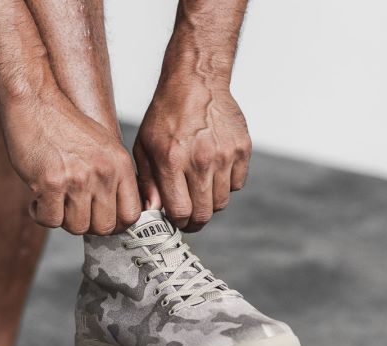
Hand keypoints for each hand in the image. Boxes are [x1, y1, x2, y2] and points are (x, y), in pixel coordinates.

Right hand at [2, 90, 140, 234]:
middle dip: (87, 225)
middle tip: (73, 211)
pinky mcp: (51, 184)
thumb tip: (120, 213)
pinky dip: (40, 214)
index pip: (132, 214)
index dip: (117, 224)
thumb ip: (116, 177)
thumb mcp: (105, 147)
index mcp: (120, 164)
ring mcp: (78, 179)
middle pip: (104, 227)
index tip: (103, 221)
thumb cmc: (64, 125)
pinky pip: (50, 220)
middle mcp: (103, 173)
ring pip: (77, 227)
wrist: (35, 103)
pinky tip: (38, 199)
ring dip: (62, 219)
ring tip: (55, 201)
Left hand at [133, 79, 251, 231]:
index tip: (175, 220)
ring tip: (199, 190)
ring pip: (221, 202)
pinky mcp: (242, 149)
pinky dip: (226, 185)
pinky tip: (214, 172)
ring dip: (209, 203)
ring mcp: (225, 155)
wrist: (195, 82)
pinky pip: (237, 184)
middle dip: (194, 221)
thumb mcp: (144, 146)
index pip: (181, 212)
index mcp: (172, 161)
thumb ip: (147, 181)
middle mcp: (200, 160)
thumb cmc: (166, 114)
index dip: (178, 222)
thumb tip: (153, 210)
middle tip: (188, 216)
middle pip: (204, 213)